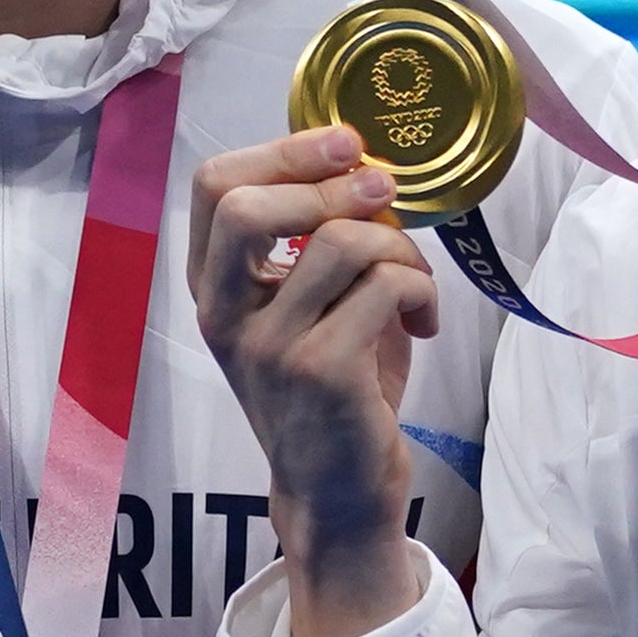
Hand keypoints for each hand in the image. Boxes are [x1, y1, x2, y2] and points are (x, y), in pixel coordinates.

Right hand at [186, 127, 436, 636]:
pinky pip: (384, 287)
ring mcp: (267, 346)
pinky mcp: (321, 371)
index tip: (344, 146)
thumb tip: (368, 169)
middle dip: (331, 182)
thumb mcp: (309, 307)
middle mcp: (225, 315)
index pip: (212, 186)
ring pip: (338, 241)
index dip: (282, 149)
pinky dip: (422, 291)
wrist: (338, 490)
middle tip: (384, 194)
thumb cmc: (333, 389)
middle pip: (245, 204)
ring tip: (414, 283)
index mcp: (214, 289)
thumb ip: (319, 240)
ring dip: (398, 247)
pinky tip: (426, 322)